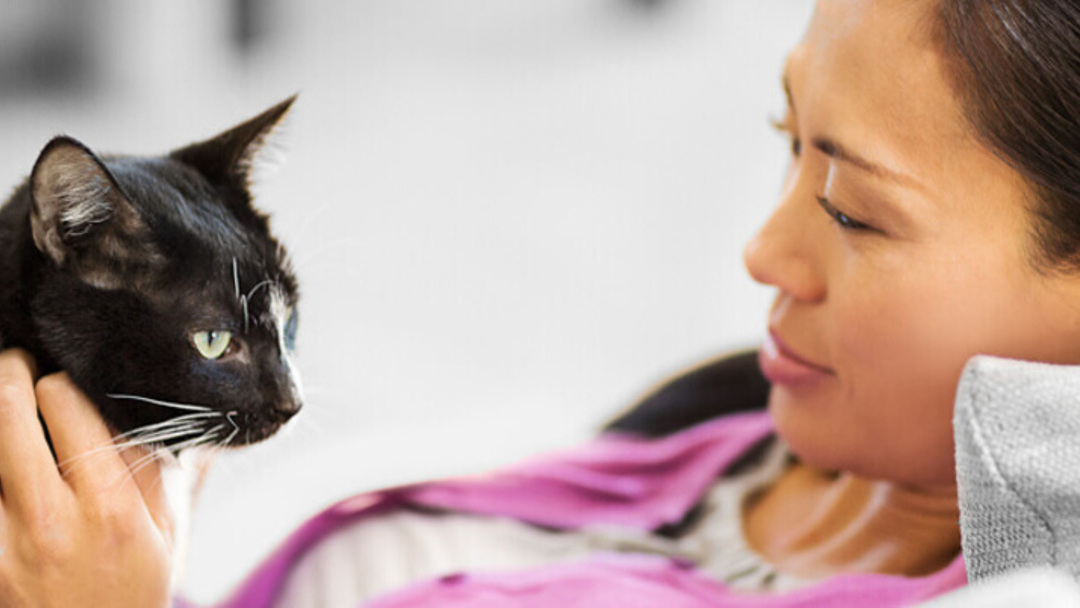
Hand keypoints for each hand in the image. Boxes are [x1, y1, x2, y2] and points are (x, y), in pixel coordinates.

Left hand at [0, 349, 174, 607]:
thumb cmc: (130, 594)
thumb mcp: (167, 533)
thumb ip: (166, 469)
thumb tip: (173, 414)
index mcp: (113, 504)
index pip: (70, 404)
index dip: (63, 380)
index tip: (64, 380)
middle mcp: (53, 520)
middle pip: (10, 410)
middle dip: (11, 375)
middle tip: (18, 367)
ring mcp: (6, 543)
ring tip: (7, 406)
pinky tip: (5, 463)